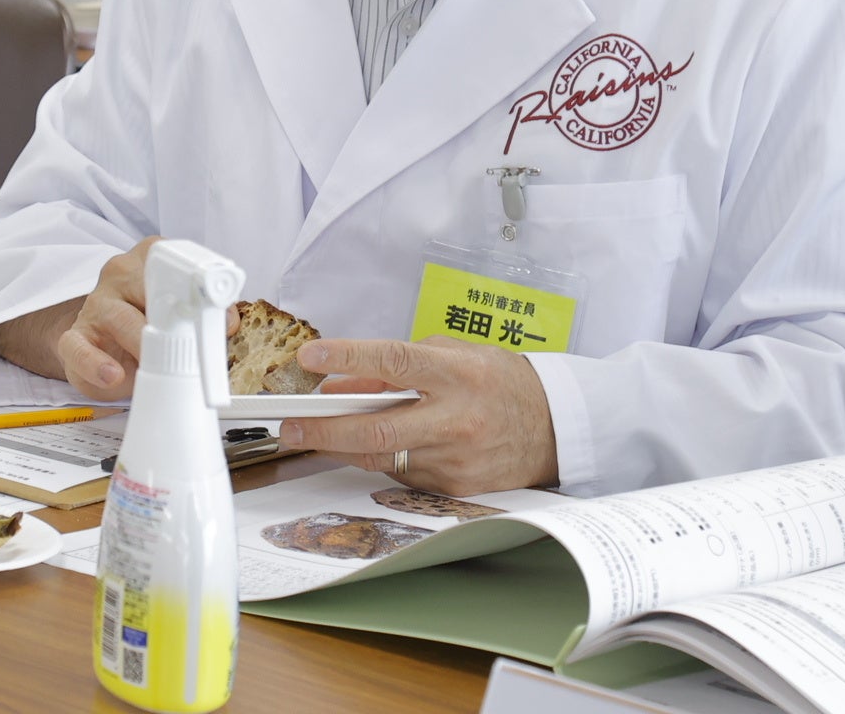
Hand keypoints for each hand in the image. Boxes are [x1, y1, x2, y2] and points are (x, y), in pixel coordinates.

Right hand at [0, 238, 238, 401]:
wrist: (102, 343)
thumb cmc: (147, 322)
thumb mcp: (179, 316)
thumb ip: (206, 314)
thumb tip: (226, 321)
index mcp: (150, 260)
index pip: (173, 261)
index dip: (195, 287)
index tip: (212, 312)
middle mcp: (120, 274)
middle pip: (144, 286)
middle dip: (168, 317)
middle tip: (185, 343)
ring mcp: (95, 304)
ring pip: (116, 317)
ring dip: (139, 343)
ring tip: (152, 364)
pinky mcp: (74, 337)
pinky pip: (78, 347)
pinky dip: (96, 363)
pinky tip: (113, 375)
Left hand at [279, 338, 558, 494]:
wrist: (553, 428)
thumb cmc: (501, 383)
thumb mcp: (455, 356)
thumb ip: (401, 366)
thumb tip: (345, 381)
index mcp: (459, 374)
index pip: (395, 362)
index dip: (348, 358)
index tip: (311, 358)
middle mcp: (457, 418)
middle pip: (377, 428)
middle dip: (324, 428)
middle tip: (291, 424)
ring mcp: (455, 459)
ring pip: (382, 456)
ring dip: (344, 444)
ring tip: (318, 432)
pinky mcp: (455, 489)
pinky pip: (403, 474)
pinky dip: (382, 458)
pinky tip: (377, 445)